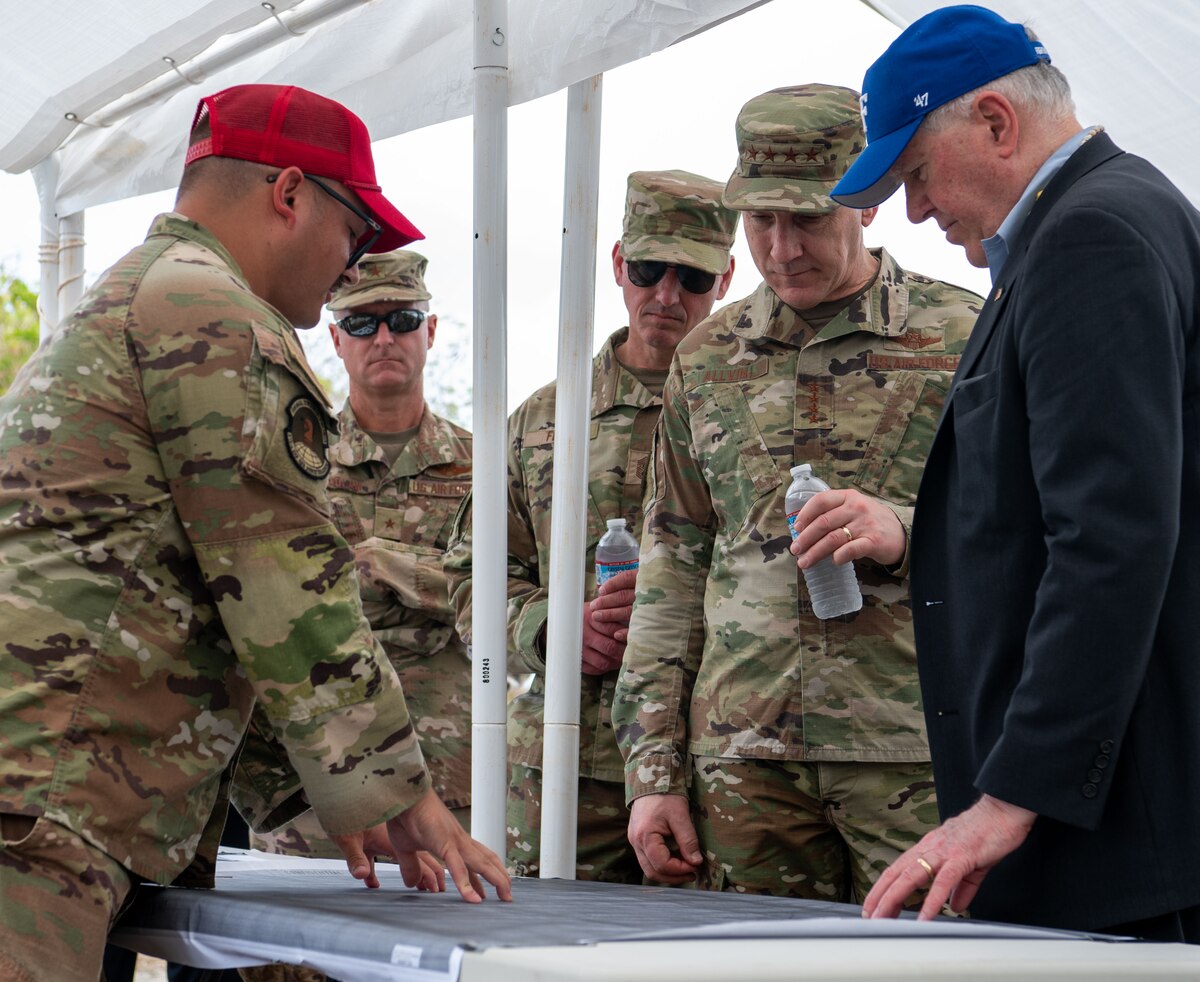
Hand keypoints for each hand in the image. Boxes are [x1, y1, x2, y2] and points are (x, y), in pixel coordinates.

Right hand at [331, 788, 512, 902]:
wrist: (403, 797)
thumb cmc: (405, 817)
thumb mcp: (406, 848)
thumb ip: (411, 866)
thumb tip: (412, 884)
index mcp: (452, 840)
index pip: (474, 860)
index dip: (484, 875)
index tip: (491, 890)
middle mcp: (459, 840)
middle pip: (485, 861)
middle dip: (498, 877)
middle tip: (507, 895)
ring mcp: (454, 841)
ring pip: (480, 864)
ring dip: (495, 880)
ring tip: (505, 896)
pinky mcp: (445, 843)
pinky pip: (457, 866)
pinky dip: (465, 883)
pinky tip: (472, 899)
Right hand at [581, 567, 636, 674]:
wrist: (557, 623)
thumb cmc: (583, 614)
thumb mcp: (594, 605)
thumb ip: (610, 607)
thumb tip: (634, 605)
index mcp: (589, 617)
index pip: (612, 629)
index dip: (626, 635)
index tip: (636, 637)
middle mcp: (583, 634)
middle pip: (609, 647)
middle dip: (624, 651)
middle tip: (634, 652)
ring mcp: (579, 649)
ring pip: (603, 662)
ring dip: (616, 662)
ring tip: (624, 658)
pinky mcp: (577, 660)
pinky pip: (594, 670)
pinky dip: (605, 669)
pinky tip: (611, 663)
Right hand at [628, 793, 702, 883]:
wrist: (650, 778)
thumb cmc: (665, 795)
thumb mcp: (680, 816)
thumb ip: (688, 840)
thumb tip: (696, 861)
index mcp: (644, 836)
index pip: (662, 865)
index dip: (680, 869)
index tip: (696, 865)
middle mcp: (636, 842)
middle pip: (652, 872)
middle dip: (674, 876)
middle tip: (693, 873)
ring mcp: (634, 841)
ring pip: (649, 868)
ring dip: (668, 872)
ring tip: (686, 868)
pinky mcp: (637, 839)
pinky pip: (648, 859)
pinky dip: (662, 864)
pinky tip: (676, 859)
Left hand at [789, 488, 906, 568]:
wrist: (903, 532)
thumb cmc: (871, 521)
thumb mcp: (854, 508)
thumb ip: (834, 513)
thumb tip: (803, 530)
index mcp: (848, 497)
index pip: (821, 501)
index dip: (805, 514)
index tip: (795, 528)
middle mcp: (856, 508)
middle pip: (823, 522)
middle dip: (805, 538)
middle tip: (795, 550)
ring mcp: (865, 525)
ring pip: (833, 538)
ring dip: (815, 552)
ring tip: (804, 562)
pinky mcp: (874, 542)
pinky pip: (851, 550)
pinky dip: (839, 556)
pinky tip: (833, 561)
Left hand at [862, 794, 1036, 919]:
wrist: (1005, 809)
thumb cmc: (988, 831)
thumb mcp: (970, 863)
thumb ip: (961, 887)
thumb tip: (954, 906)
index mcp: (929, 848)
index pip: (898, 869)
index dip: (883, 888)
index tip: (873, 906)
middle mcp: (930, 848)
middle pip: (896, 874)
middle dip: (879, 897)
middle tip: (868, 918)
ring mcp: (943, 851)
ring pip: (910, 877)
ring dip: (894, 899)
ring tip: (884, 919)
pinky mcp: (961, 857)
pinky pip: (942, 882)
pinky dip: (931, 901)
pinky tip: (925, 918)